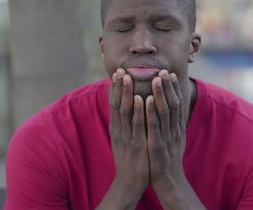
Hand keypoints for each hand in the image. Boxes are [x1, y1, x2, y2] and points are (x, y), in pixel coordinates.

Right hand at [97, 69, 147, 208]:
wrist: (130, 182)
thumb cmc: (131, 159)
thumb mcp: (124, 139)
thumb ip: (125, 125)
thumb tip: (126, 109)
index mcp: (117, 128)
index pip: (114, 104)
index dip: (115, 88)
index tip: (117, 72)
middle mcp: (119, 130)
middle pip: (116, 104)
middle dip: (118, 86)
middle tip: (120, 69)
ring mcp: (127, 137)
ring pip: (125, 111)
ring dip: (126, 93)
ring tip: (128, 77)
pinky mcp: (137, 144)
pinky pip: (137, 125)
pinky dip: (137, 110)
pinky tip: (139, 98)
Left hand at [146, 70, 205, 208]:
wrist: (168, 180)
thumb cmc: (167, 158)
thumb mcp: (174, 139)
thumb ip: (174, 124)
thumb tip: (174, 110)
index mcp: (177, 128)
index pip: (177, 103)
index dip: (174, 88)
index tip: (169, 73)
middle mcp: (174, 130)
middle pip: (173, 104)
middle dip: (167, 86)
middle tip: (162, 70)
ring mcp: (166, 137)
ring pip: (164, 111)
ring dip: (160, 94)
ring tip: (155, 78)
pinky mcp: (156, 145)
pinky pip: (153, 126)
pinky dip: (149, 112)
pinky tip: (145, 99)